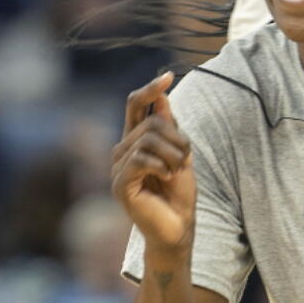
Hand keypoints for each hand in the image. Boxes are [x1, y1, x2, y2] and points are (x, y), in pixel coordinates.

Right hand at [110, 72, 196, 252]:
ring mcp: (118, 167)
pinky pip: (141, 159)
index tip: (169, 76)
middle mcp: (122, 150)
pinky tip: (167, 178)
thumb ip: (169, 127)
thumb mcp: (180, 153)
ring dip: (173, 154)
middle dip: (178, 138)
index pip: (135, 105)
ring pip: (148, 139)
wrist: (178, 225)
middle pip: (151, 122)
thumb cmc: (178, 192)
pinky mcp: (119, 184)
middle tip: (186, 159)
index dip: (150, 89)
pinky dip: (161, 166)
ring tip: (176, 171)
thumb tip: (162, 96)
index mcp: (135, 140)